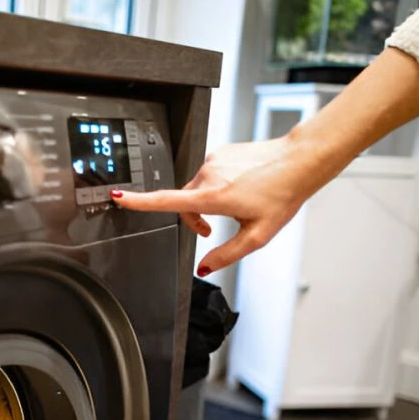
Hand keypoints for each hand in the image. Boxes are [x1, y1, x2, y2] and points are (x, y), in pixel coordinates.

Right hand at [111, 136, 324, 275]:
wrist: (300, 160)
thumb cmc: (283, 194)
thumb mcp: (257, 235)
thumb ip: (227, 255)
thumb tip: (204, 268)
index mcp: (213, 196)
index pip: (166, 201)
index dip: (139, 201)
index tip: (117, 197)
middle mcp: (208, 174)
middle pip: (184, 202)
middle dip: (193, 218)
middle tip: (212, 230)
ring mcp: (213, 160)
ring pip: (197, 188)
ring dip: (207, 201)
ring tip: (237, 205)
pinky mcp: (220, 151)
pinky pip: (209, 174)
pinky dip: (218, 185)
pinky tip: (242, 187)